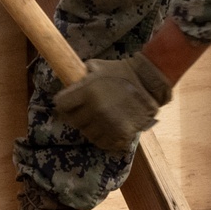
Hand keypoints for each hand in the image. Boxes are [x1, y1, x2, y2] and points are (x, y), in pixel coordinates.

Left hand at [54, 52, 172, 153]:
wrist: (149, 81)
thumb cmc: (121, 71)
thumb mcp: (96, 66)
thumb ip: (81, 76)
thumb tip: (69, 83)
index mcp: (86, 91)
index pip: (61, 105)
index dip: (64, 104)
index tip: (68, 104)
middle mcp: (96, 109)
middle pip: (74, 121)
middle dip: (77, 116)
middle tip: (86, 112)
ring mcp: (109, 123)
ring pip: (88, 134)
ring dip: (91, 128)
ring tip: (99, 120)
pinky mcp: (122, 134)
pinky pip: (104, 143)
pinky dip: (105, 139)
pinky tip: (108, 129)